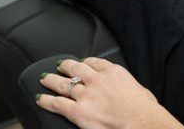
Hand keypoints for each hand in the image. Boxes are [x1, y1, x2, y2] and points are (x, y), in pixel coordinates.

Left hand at [35, 57, 181, 128]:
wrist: (139, 122)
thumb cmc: (143, 110)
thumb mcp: (141, 91)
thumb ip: (129, 88)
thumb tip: (130, 93)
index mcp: (114, 73)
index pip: (95, 62)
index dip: (86, 62)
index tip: (82, 62)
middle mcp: (97, 80)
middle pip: (76, 69)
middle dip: (66, 66)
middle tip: (59, 65)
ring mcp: (86, 95)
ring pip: (63, 84)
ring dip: (51, 81)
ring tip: (44, 79)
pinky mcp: (77, 111)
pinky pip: (57, 103)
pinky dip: (46, 101)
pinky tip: (40, 99)